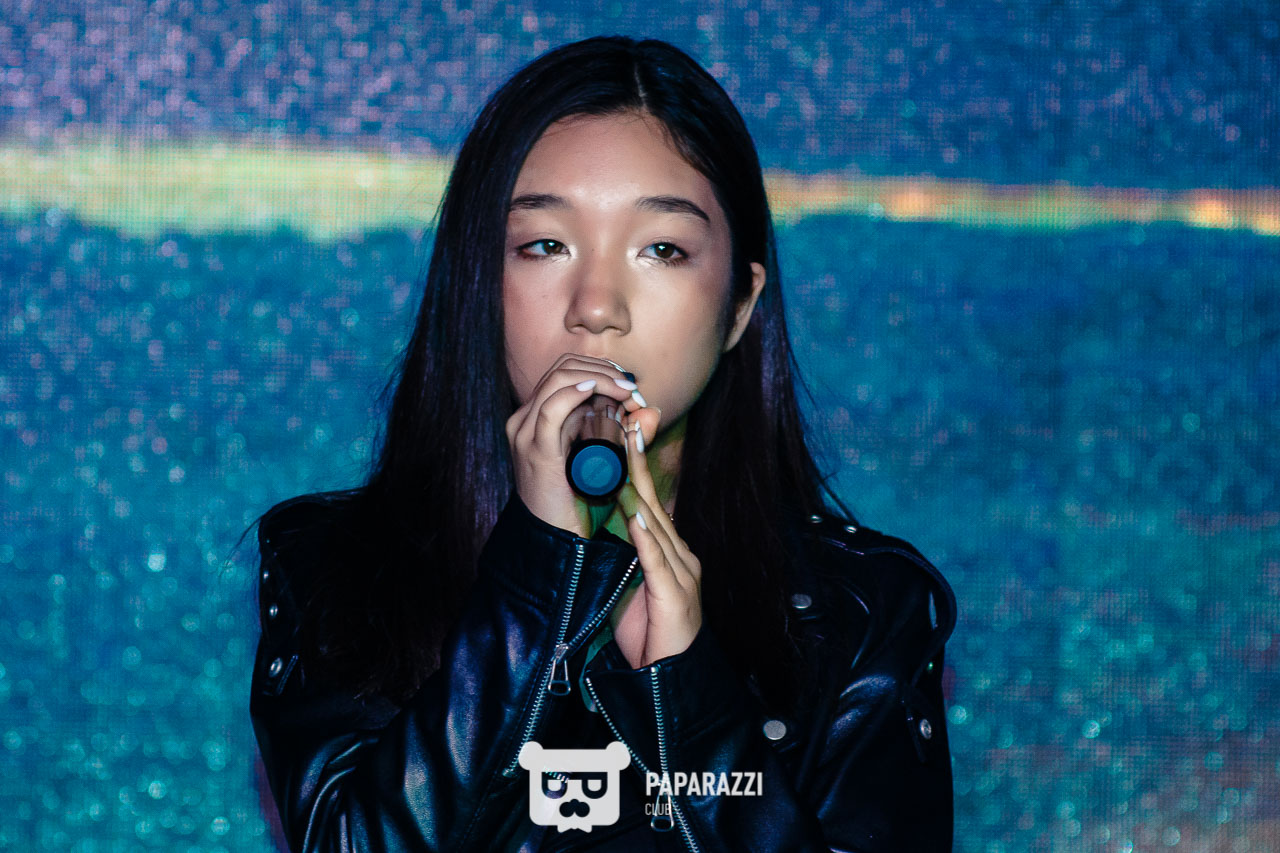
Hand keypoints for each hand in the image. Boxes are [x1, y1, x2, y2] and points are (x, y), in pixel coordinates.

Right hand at [505, 353, 641, 537]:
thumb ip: (622, 432)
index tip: (630, 384)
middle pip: (562, 368)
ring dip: (599, 379)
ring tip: (626, 390)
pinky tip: (598, 389)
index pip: (566, 372)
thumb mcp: (601, 458)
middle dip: (603, 371)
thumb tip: (648, 410)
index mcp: (537, 418)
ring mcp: (526, 432)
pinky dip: (577, 391)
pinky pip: (553, 407)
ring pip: (558, 379)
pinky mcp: (535, 449)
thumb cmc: (580, 502)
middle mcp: (525, 419)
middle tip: (633, 388)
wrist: (556, 540)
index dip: (601, 370)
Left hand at [611, 410, 702, 668]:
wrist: (671, 679)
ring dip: (640, 489)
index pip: (647, 499)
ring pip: (657, 525)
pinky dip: (647, 541)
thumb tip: (608, 517)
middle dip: (639, 460)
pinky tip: (637, 519)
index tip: (621, 427)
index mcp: (668, 550)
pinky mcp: (676, 598)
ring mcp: (681, 575)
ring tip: (627, 457)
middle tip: (626, 421)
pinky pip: (659, 565)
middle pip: (655, 501)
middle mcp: (679, 555)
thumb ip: (626, 551)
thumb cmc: (649, 634)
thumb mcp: (633, 583)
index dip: (634, 462)